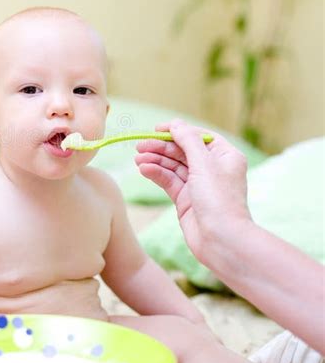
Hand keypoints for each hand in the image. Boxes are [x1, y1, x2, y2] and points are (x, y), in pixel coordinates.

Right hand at [135, 119, 250, 259]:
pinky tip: (144, 169)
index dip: (178, 131)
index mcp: (224, 156)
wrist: (221, 239)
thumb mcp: (204, 163)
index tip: (157, 129)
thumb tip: (176, 123)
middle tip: (139, 145)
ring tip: (137, 159)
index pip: (198, 137)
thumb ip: (187, 141)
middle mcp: (212, 169)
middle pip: (183, 151)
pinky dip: (156, 174)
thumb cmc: (218, 199)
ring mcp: (198, 185)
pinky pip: (169, 181)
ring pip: (173, 166)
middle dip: (161, 147)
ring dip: (155, 160)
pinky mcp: (186, 199)